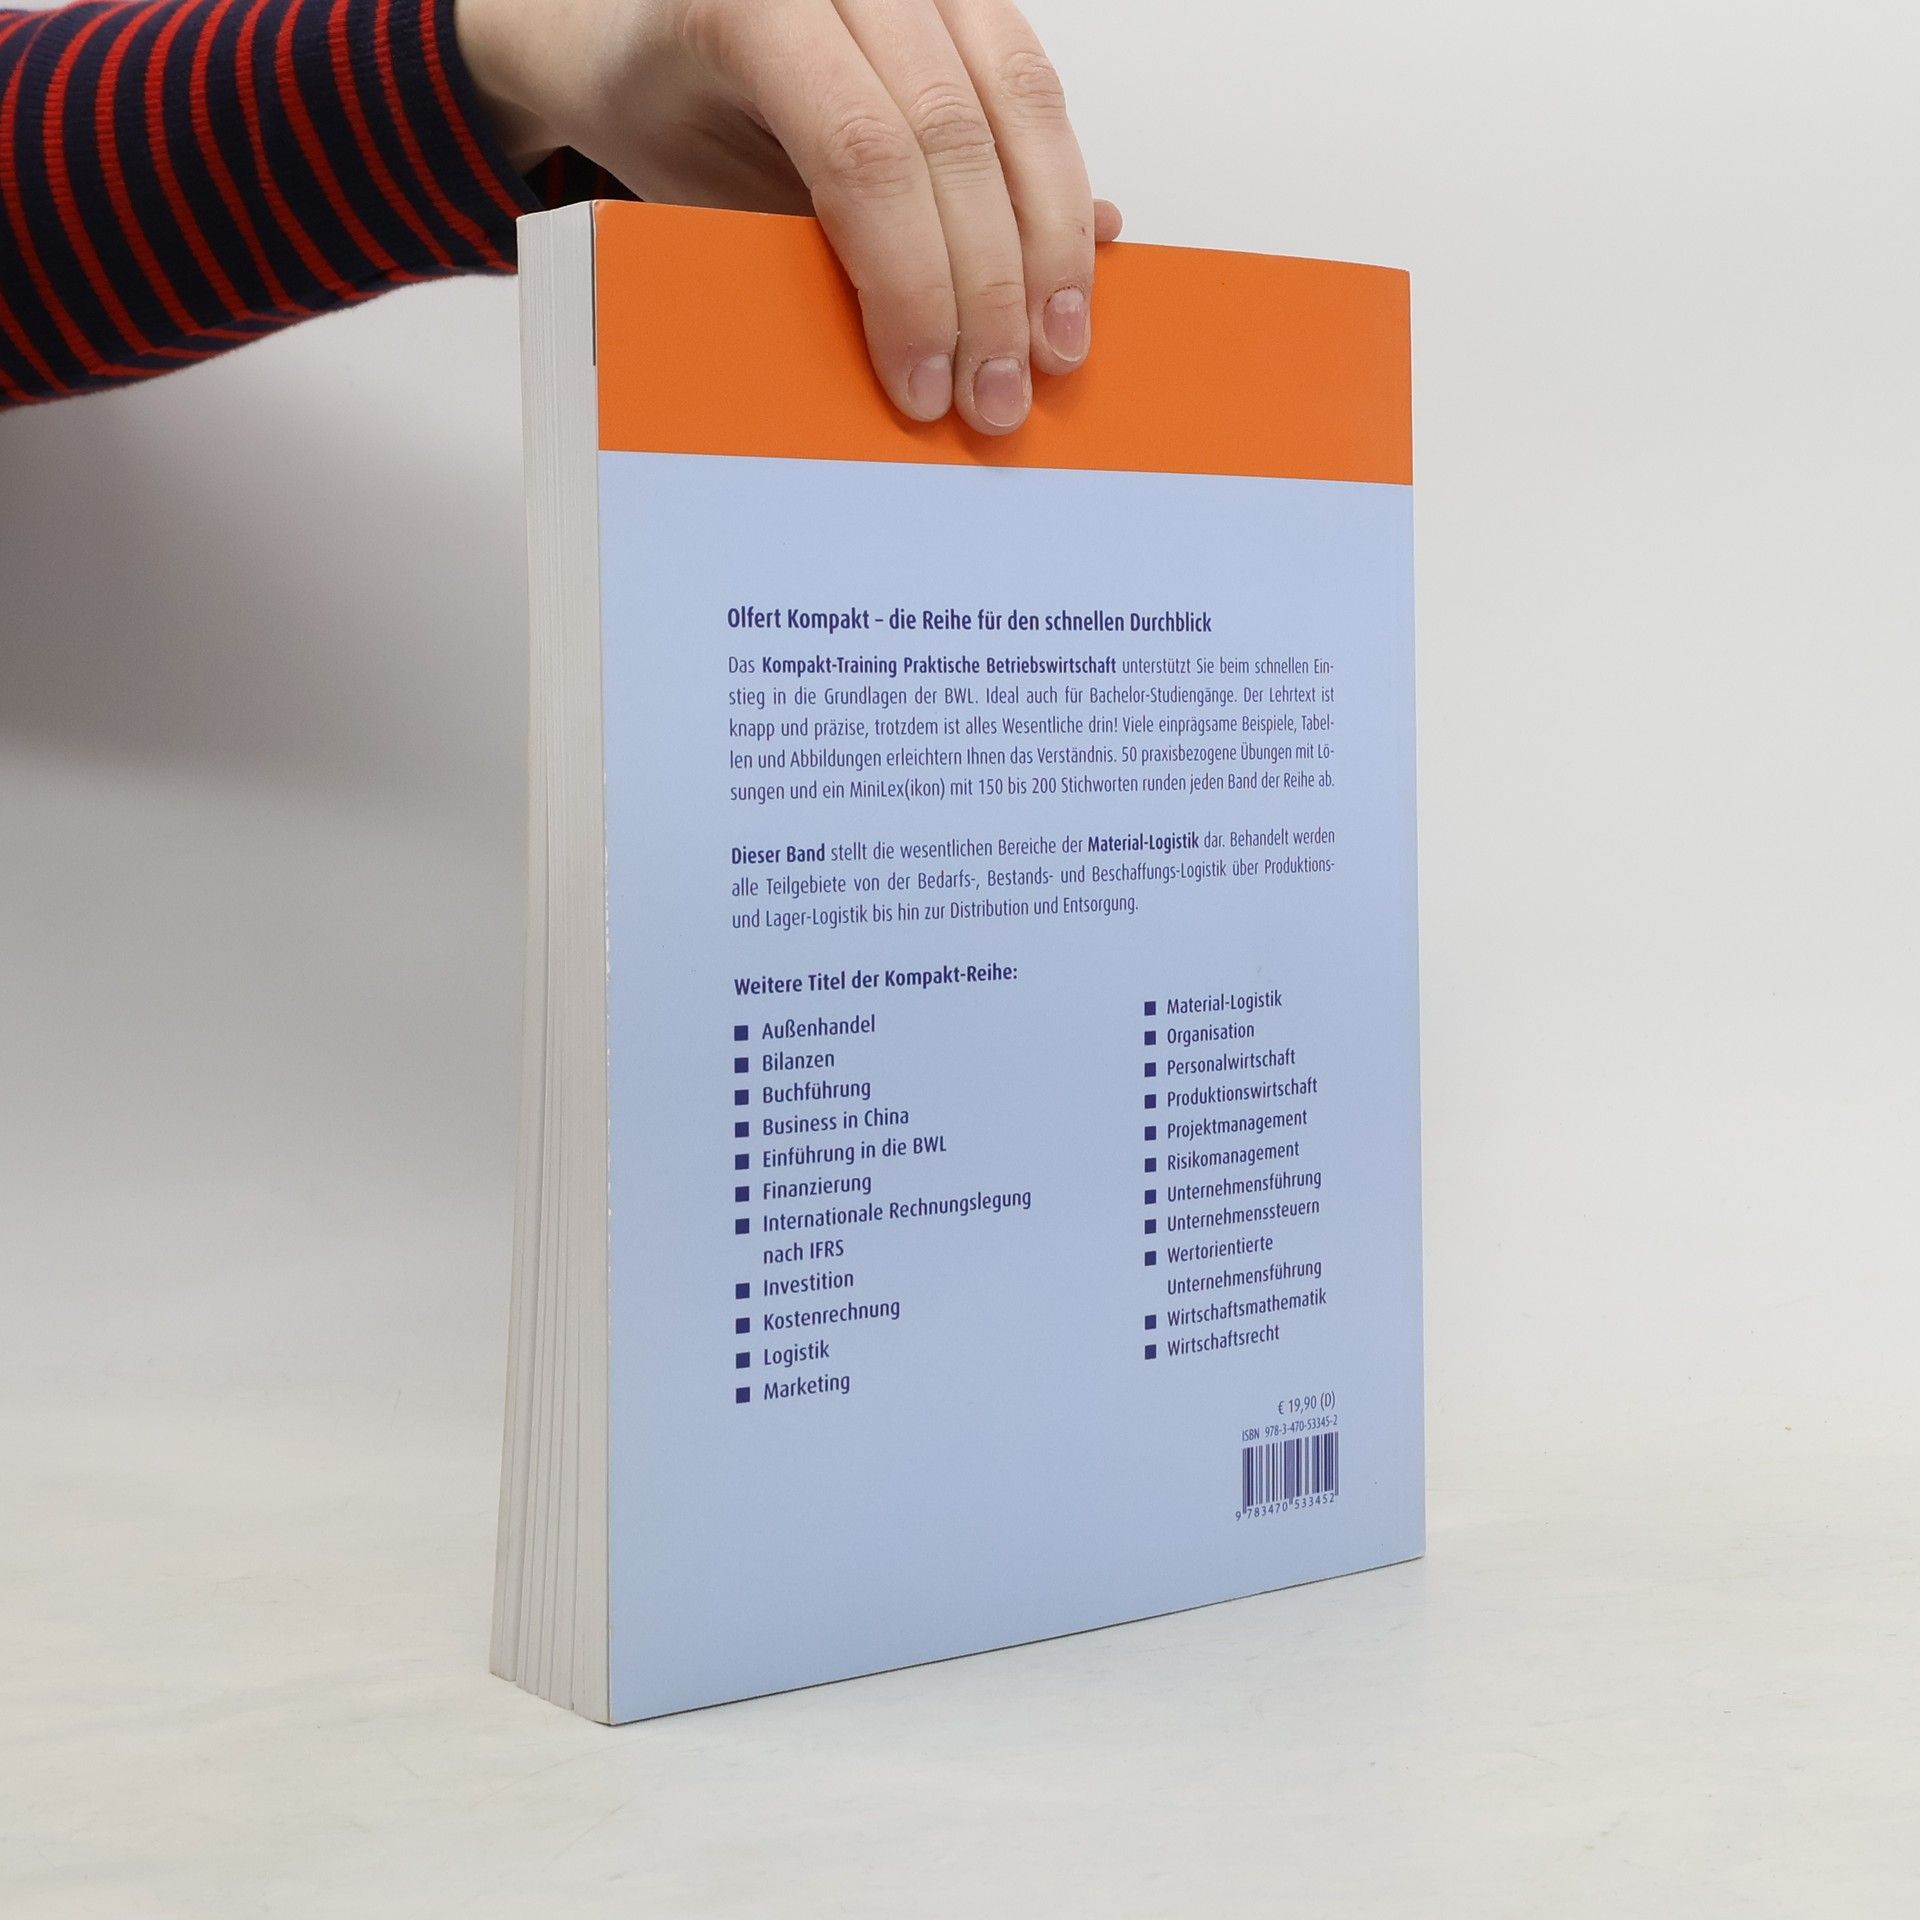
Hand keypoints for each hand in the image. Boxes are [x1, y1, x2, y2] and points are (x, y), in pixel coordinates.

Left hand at [456, 0, 1121, 432]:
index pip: (863, 156)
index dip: (911, 284)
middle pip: (955, 136)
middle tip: (998, 395)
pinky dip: (1060, 192)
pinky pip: (1037, 90)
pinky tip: (1073, 271)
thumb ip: (805, 262)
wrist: (643, 30)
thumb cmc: (666, 112)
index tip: (926, 385)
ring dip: (1051, 243)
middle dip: (991, 288)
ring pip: (1022, 103)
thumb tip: (918, 354)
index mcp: (751, 8)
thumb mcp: (703, 202)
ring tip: (1054, 347)